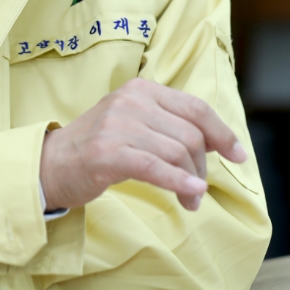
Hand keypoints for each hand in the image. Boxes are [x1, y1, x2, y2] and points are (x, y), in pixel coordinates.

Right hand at [40, 78, 246, 211]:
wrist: (50, 165)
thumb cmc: (97, 148)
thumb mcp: (133, 123)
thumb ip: (168, 125)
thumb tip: (214, 141)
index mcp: (141, 89)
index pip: (195, 107)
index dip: (222, 132)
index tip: (238, 154)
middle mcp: (130, 101)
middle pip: (189, 134)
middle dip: (203, 166)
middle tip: (198, 191)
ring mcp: (118, 125)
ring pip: (177, 152)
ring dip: (192, 182)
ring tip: (190, 201)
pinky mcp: (108, 153)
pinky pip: (156, 167)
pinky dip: (180, 182)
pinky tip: (191, 194)